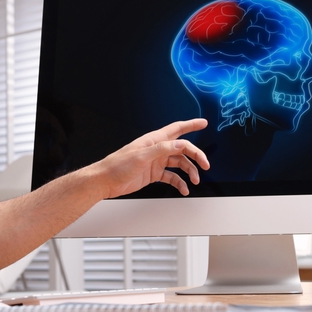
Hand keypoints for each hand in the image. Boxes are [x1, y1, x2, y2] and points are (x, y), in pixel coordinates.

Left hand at [93, 118, 209, 198]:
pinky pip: (171, 176)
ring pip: (179, 163)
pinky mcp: (153, 174)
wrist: (105, 181)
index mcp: (154, 140)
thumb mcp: (141, 156)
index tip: (203, 123)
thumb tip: (181, 144)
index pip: (176, 129)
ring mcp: (156, 162)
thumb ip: (162, 149)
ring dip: (189, 171)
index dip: (191, 125)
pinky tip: (183, 189)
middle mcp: (157, 149)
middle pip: (182, 149)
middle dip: (196, 155)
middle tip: (205, 164)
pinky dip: (179, 182)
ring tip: (195, 181)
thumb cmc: (117, 166)